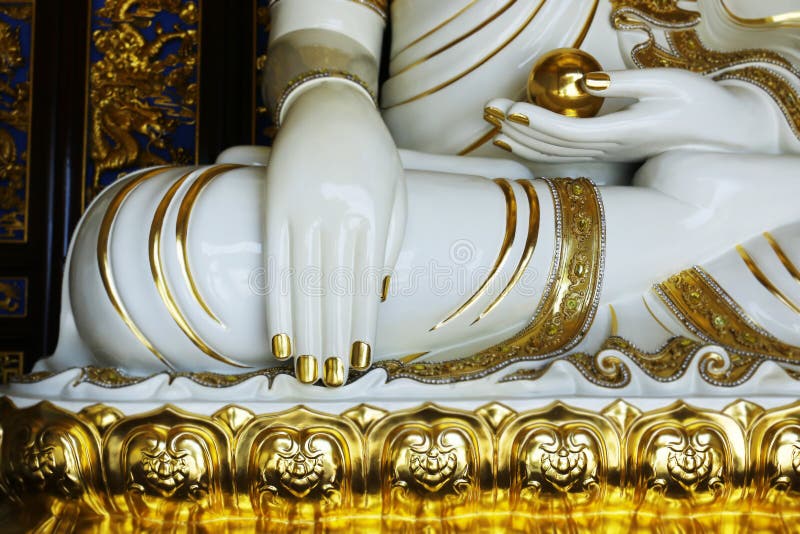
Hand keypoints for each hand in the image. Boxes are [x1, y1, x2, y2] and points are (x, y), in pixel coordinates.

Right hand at [265, 82, 405, 386]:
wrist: (329, 105)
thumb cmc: (371, 152)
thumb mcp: (396, 189)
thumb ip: (392, 240)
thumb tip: (382, 293)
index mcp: (373, 215)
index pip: (367, 283)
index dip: (362, 324)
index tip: (361, 361)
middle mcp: (338, 216)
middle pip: (334, 290)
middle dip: (332, 338)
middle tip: (332, 381)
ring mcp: (302, 209)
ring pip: (304, 283)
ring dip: (305, 331)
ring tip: (306, 370)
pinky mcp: (274, 204)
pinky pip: (275, 261)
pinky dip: (278, 302)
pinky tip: (280, 335)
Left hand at [487, 69, 779, 161]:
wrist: (726, 135)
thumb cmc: (701, 103)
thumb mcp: (669, 85)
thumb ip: (626, 84)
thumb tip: (586, 83)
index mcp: (625, 133)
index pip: (567, 132)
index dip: (535, 123)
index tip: (508, 110)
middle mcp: (611, 150)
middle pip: (553, 146)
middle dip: (518, 130)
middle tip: (488, 110)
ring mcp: (608, 155)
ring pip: (555, 155)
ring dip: (522, 141)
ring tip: (494, 124)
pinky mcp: (608, 153)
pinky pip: (564, 155)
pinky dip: (536, 149)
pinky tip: (517, 140)